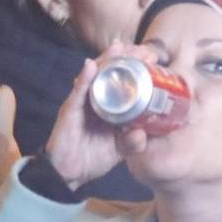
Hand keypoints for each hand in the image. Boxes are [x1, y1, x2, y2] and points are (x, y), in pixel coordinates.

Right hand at [43, 44, 146, 189]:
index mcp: (109, 104)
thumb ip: (131, 143)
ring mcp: (81, 101)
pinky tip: (91, 66)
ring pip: (94, 75)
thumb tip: (143, 134)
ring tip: (119, 48)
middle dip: (125, 57)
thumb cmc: (92, 157)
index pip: (121, 78)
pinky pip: (77, 91)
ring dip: (106, 60)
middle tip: (144, 50)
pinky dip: (84, 78)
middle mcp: (95, 98)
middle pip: (109, 70)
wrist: (68, 174)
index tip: (152, 58)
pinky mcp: (70, 109)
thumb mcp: (118, 150)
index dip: (135, 65)